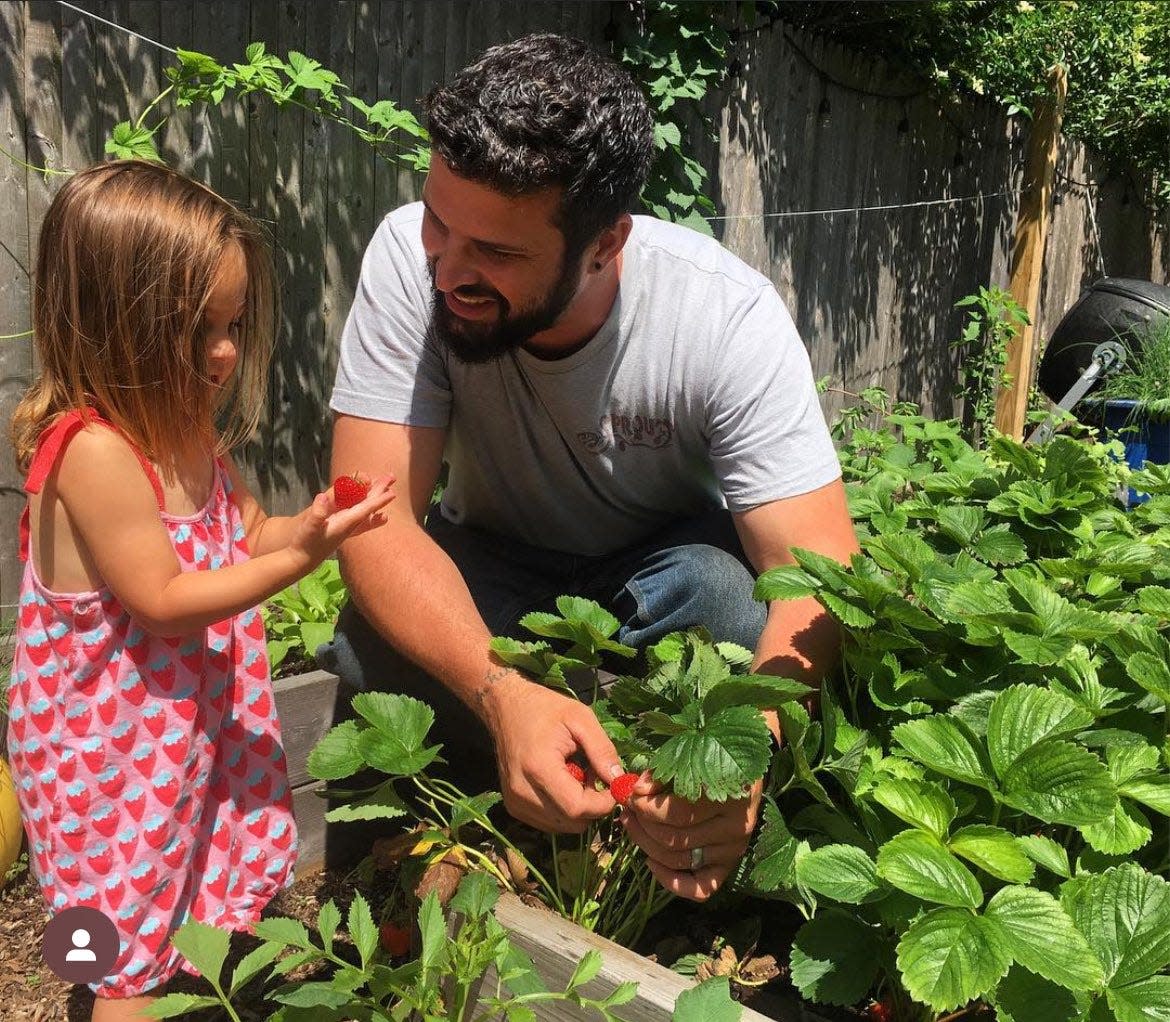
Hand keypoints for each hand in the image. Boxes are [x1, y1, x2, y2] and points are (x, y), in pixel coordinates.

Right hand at [289, 475, 395, 565]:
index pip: (365, 509)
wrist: (301, 560)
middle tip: (392, 476)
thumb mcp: (309, 527)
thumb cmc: (305, 543)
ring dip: (374, 496)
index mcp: (345, 523)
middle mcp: (349, 524)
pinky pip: (356, 513)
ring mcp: (345, 526)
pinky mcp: (339, 527)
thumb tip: (322, 496)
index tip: (392, 493)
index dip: (378, 500)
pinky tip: (371, 509)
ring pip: (364, 508)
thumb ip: (317, 514)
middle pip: (368, 505)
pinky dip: (365, 507)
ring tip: (386, 487)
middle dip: (379, 491)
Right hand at [485, 677, 623, 833]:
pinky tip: (563, 784)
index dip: (603, 803)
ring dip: (578, 809)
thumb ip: (602, 750)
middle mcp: (522, 792)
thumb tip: (619, 781)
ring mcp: (515, 802)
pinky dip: (562, 809)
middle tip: (594, 776)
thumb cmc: (544, 708)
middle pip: (571, 822)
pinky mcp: (513, 806)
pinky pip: (548, 822)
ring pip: (561, 826)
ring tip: (578, 776)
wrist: (506, 707)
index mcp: (538, 768)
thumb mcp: (581, 718)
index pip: (577, 808)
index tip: (613, 785)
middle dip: (592, 805)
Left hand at [619, 775, 762, 901]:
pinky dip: (672, 882)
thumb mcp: (691, 756)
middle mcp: (734, 829)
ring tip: (631, 825)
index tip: (629, 794)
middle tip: (628, 809)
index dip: (645, 807)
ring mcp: (732, 851)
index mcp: (729, 798)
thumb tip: (637, 790)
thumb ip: (663, 772)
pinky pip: (700, 889)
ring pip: (678, 860)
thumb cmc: (714, 761)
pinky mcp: (728, 866)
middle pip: (674, 839)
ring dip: (646, 845)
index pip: (677, 813)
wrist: (746, 775)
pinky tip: (651, 863)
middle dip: (642, 824)